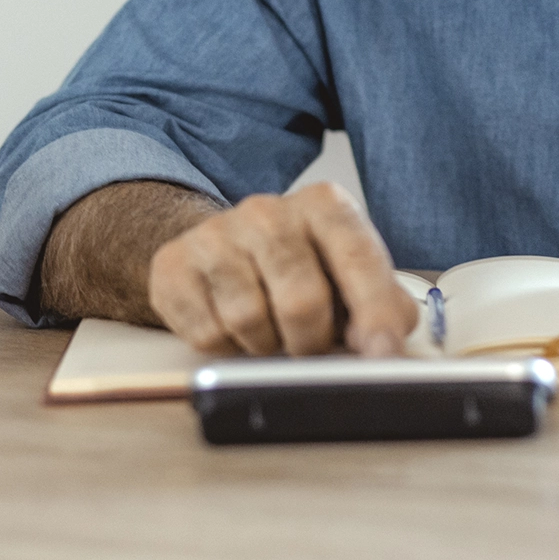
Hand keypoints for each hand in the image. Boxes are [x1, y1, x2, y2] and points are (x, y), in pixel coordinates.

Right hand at [147, 182, 418, 355]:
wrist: (220, 248)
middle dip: (313, 341)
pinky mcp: (173, 265)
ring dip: (267, 345)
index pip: (358, 259)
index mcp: (325, 205)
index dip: (374, 312)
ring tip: (271, 330)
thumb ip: (380, 305)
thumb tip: (385, 346)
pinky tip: (234, 327)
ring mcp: (216, 234)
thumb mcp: (349, 273)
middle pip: (301, 302)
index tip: (384, 355)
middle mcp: (269, 210)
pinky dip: (227, 347)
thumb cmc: (300, 267)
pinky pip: (206, 334)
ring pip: (249, 321)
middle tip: (312, 344)